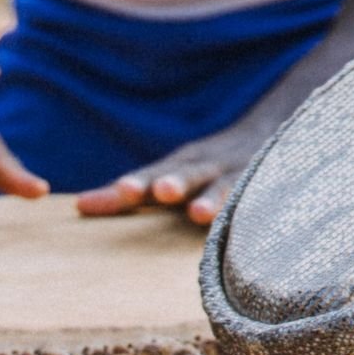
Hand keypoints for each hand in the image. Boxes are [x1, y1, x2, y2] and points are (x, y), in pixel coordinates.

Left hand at [74, 120, 273, 225]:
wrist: (275, 131)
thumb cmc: (203, 170)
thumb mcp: (167, 176)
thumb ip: (124, 196)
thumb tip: (78, 206)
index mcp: (178, 167)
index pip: (149, 177)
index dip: (131, 187)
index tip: (106, 197)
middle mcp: (206, 168)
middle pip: (188, 173)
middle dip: (173, 182)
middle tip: (161, 190)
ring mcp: (239, 176)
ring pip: (226, 186)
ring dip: (212, 199)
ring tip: (200, 214)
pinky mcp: (268, 186)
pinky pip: (261, 197)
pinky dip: (255, 208)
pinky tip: (254, 223)